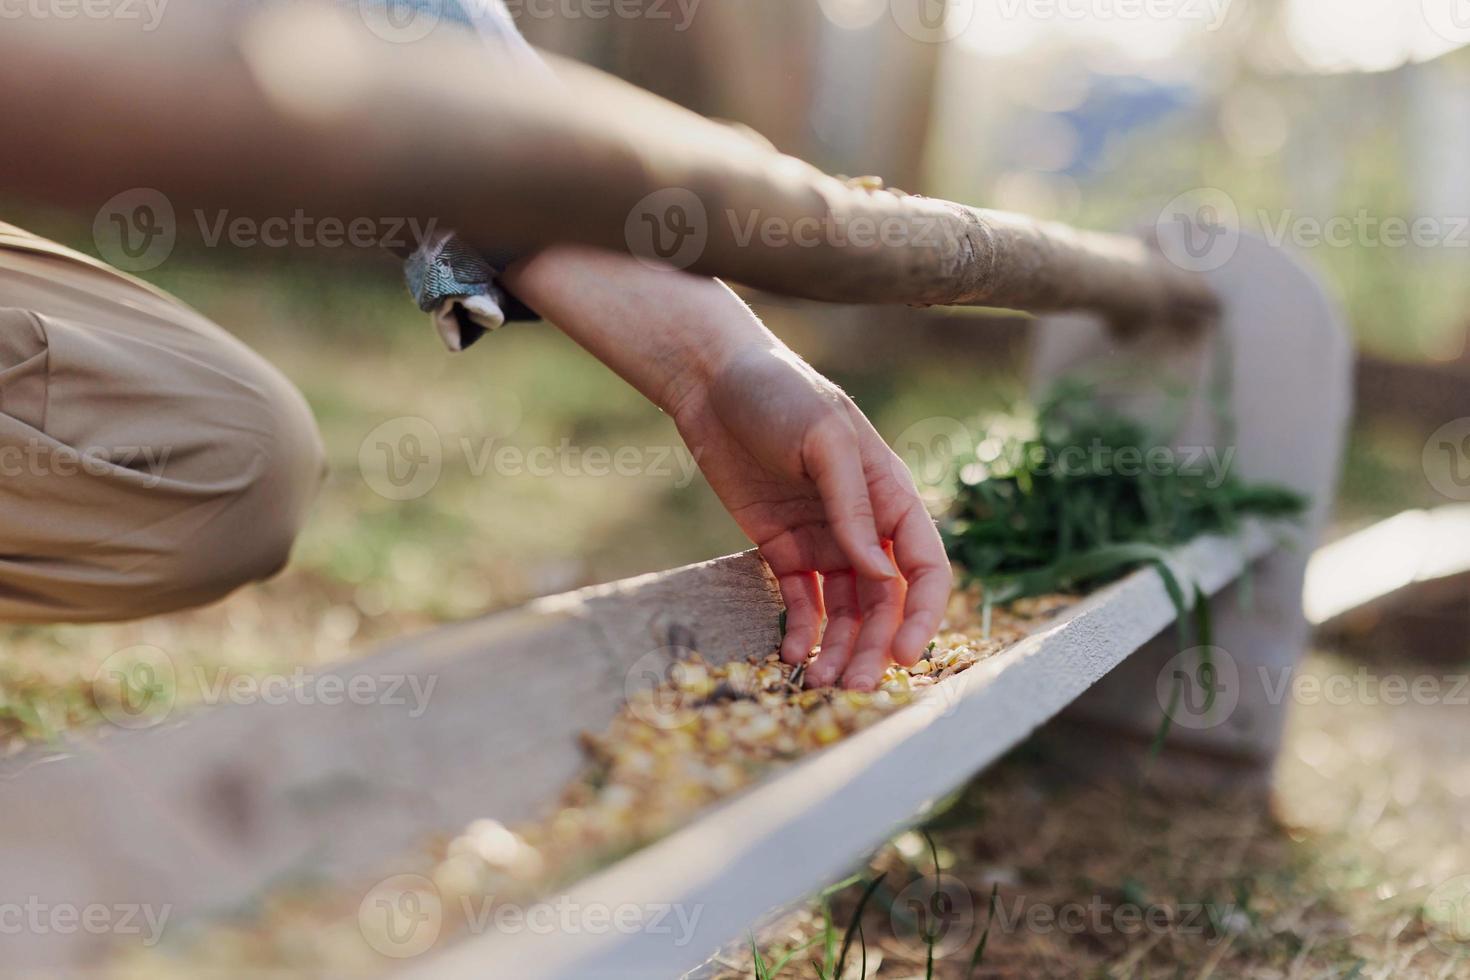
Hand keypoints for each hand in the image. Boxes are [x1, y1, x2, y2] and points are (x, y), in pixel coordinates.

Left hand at [669, 346, 951, 688]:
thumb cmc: (779, 394)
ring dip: (840, 648)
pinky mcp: (782, 547)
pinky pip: (800, 600)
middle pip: (883, 601)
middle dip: (875, 646)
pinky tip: (793, 655)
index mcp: (892, 495)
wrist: (712, 381)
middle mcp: (864, 525)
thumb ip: (853, 505)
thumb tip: (879, 571)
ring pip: (844, 610)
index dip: (922, 613)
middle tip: (856, 686)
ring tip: (823, 683)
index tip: (905, 653)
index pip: (925, 566)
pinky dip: (801, 631)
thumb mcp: (824, 438)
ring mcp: (823, 539)